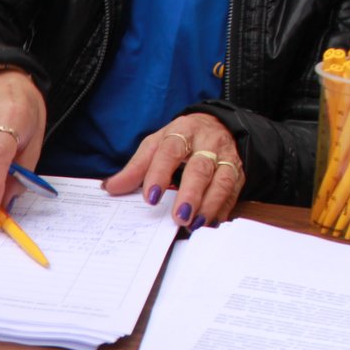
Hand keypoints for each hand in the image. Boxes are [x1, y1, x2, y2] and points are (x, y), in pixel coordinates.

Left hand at [103, 113, 244, 229]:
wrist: (219, 126)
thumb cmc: (181, 140)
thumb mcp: (156, 146)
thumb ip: (136, 168)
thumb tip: (111, 188)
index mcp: (181, 132)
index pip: (170, 152)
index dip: (160, 174)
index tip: (151, 197)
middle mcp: (207, 143)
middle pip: (200, 168)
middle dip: (190, 194)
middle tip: (179, 216)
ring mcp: (225, 158)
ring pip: (222, 181)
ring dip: (209, 205)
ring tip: (195, 224)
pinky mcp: (239, 172)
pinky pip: (233, 192)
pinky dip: (222, 209)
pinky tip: (211, 223)